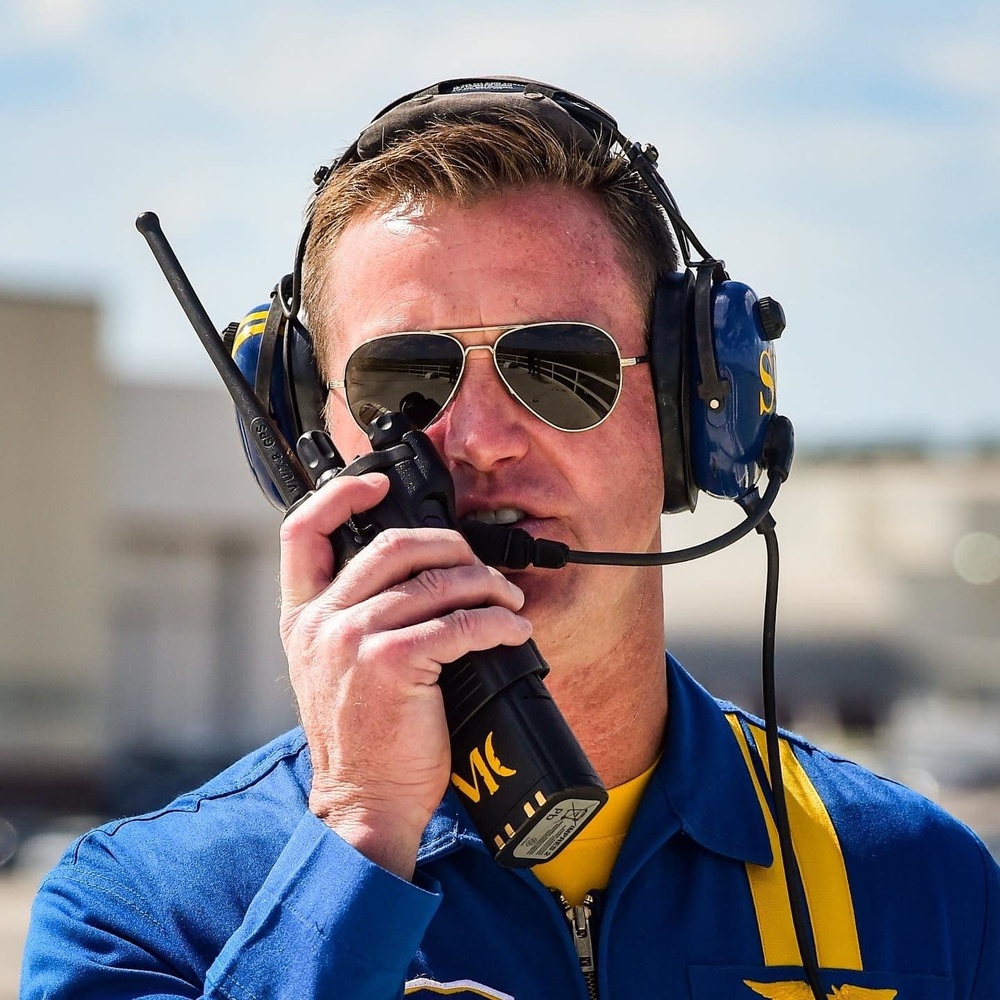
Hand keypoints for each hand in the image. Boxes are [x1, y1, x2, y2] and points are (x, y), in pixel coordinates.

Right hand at [279, 473, 531, 878]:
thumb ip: (353, 619)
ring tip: (508, 600)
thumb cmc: (361, 738)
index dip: (340, 495)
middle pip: (393, 545)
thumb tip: (418, 578)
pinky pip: (460, 622)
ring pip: (434, 581)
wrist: (363, 802)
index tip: (376, 482)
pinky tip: (513, 630)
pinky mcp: (392, 663)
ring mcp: (353, 639)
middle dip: (449, 545)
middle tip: (477, 564)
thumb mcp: (332, 669)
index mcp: (302, 617)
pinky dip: (498, 620)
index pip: (302, 532)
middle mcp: (321, 621)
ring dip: (484, 585)